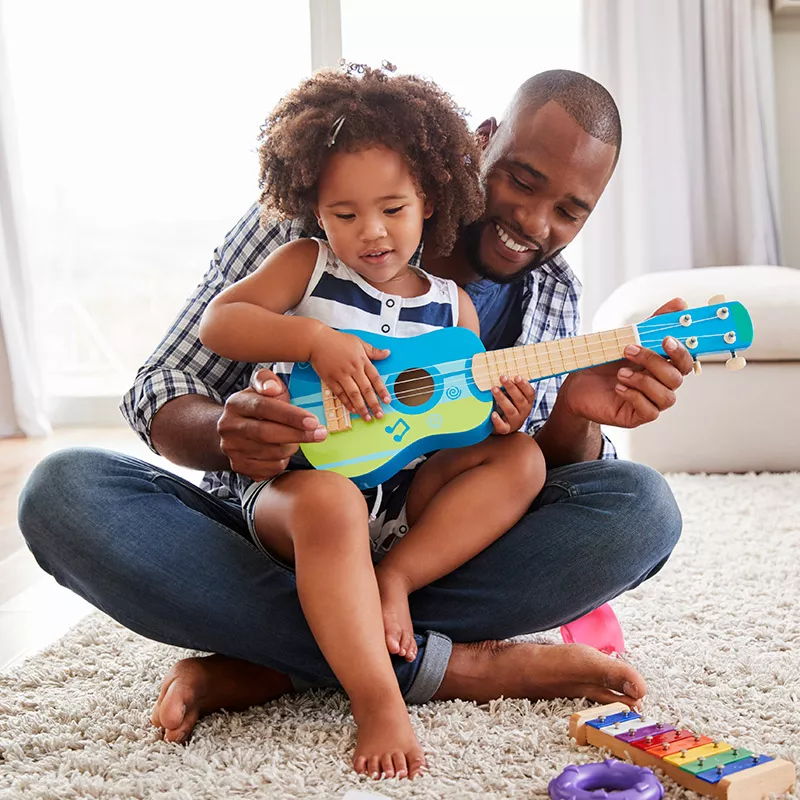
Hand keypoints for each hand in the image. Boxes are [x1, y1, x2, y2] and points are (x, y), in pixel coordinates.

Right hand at [217, 368, 327, 481]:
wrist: (234, 430)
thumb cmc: (258, 406)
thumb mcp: (261, 387)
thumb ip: (267, 380)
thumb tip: (273, 388)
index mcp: (236, 404)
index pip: (263, 408)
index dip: (290, 415)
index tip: (313, 421)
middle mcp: (229, 427)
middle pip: (267, 433)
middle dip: (298, 434)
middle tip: (321, 434)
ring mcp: (232, 449)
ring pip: (272, 453)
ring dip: (292, 447)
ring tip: (296, 439)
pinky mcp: (239, 466)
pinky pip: (271, 468)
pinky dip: (283, 461)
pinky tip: (283, 452)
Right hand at [309, 327, 390, 420]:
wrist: (317, 341)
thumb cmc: (337, 341)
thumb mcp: (358, 342)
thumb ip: (373, 351)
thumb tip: (387, 353)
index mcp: (361, 360)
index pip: (375, 378)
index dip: (382, 391)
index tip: (387, 401)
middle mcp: (353, 369)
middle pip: (366, 389)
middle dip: (374, 404)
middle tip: (379, 415)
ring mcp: (341, 375)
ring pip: (354, 394)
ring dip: (361, 407)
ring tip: (367, 417)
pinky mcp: (330, 380)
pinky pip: (340, 394)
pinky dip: (347, 403)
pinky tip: (353, 410)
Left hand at [490, 375, 535, 434]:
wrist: (504, 425)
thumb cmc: (508, 405)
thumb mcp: (512, 396)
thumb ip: (511, 387)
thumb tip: (504, 372)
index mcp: (528, 402)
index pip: (530, 393)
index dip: (524, 385)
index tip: (516, 377)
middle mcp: (524, 412)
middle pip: (520, 400)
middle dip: (511, 388)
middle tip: (502, 377)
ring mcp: (515, 421)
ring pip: (511, 410)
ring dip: (502, 399)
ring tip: (494, 389)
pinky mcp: (506, 429)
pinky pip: (503, 426)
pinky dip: (498, 420)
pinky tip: (493, 414)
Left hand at [559, 298, 694, 428]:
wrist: (577, 385)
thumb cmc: (604, 363)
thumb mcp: (626, 338)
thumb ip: (653, 324)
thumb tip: (680, 303)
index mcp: (662, 366)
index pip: (686, 362)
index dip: (681, 352)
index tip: (666, 339)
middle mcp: (661, 385)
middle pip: (677, 378)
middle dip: (654, 362)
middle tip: (629, 350)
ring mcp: (651, 402)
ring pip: (667, 396)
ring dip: (643, 381)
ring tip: (621, 373)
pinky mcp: (638, 416)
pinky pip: (650, 411)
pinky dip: (634, 396)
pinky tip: (619, 388)